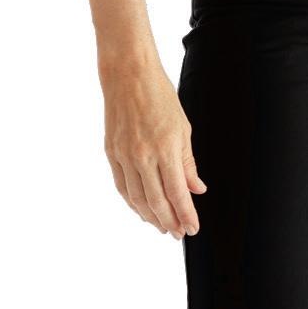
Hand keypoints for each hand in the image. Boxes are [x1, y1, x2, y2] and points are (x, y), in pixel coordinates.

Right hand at [102, 58, 206, 237]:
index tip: (193, 228)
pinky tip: (142, 210)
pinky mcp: (111, 153)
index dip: (186, 215)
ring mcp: (124, 155)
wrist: (128, 75)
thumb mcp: (183, 129)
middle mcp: (143, 156)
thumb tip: (196, 189)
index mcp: (166, 148)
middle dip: (170, 222)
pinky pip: (122, 186)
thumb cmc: (160, 97)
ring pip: (137, 198)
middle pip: (157, 201)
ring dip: (151, 217)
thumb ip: (188, 163)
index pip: (178, 193)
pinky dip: (132, 202)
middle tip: (178, 233)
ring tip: (162, 226)